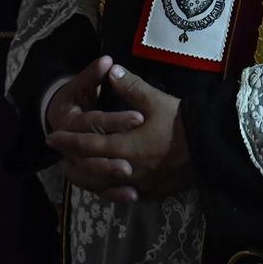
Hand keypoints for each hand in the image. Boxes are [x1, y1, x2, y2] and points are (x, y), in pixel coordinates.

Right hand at [43, 55, 144, 199]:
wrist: (57, 127)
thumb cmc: (74, 100)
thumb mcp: (83, 85)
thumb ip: (93, 75)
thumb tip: (108, 60)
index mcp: (70, 121)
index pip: (94, 122)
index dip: (116, 120)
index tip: (140, 117)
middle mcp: (68, 147)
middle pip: (91, 154)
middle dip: (112, 156)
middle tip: (134, 159)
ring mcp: (77, 164)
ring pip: (91, 176)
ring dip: (109, 177)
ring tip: (131, 176)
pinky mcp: (88, 177)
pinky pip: (98, 190)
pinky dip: (114, 194)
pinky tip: (133, 196)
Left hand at [46, 61, 190, 200]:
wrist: (211, 148)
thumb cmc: (181, 123)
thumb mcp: (155, 100)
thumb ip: (130, 87)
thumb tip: (110, 70)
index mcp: (123, 146)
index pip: (87, 144)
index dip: (67, 140)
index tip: (51, 136)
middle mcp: (126, 170)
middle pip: (89, 170)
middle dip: (71, 162)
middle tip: (59, 156)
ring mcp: (138, 184)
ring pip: (102, 186)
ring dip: (85, 178)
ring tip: (77, 171)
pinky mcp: (151, 192)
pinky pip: (121, 194)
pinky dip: (107, 189)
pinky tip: (106, 184)